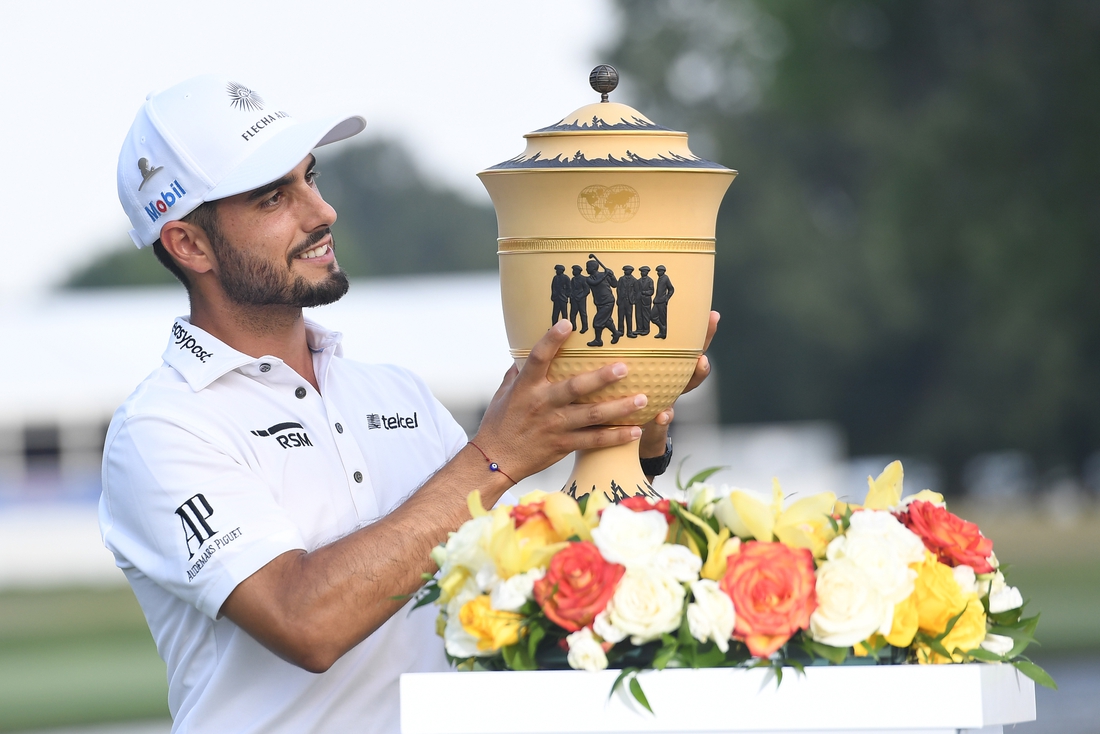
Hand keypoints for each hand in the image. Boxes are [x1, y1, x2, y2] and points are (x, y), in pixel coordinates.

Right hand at [473, 320, 645, 479]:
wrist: (495, 459)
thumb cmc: (499, 422)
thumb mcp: (504, 393)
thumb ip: (518, 372)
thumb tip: (525, 350)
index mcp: (526, 387)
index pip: (538, 358)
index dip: (551, 340)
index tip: (568, 323)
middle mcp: (542, 404)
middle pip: (575, 387)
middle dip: (602, 377)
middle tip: (625, 367)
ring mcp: (554, 425)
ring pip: (592, 415)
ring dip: (619, 407)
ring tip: (642, 398)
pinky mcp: (563, 444)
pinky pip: (594, 440)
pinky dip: (616, 437)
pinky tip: (636, 431)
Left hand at [639, 310, 719, 457]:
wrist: (632, 436)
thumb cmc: (630, 399)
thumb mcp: (631, 375)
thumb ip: (629, 357)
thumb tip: (615, 322)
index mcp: (666, 371)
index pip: (687, 349)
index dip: (702, 334)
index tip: (713, 316)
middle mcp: (671, 386)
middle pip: (693, 369)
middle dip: (702, 358)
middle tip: (704, 354)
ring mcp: (667, 404)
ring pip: (684, 389)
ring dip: (693, 378)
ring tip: (700, 367)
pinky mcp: (657, 425)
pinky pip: (662, 422)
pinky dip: (663, 418)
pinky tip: (662, 415)